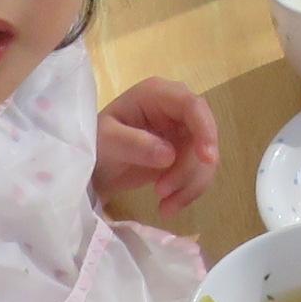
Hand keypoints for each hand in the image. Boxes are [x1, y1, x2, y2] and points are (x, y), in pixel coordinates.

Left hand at [95, 79, 219, 212]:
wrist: (94, 168)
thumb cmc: (96, 144)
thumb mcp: (107, 141)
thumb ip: (135, 144)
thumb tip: (170, 155)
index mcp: (157, 94)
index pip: (192, 105)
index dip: (205, 129)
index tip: (206, 159)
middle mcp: (176, 110)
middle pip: (203, 135)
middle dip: (189, 168)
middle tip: (162, 191)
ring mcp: (183, 132)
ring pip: (205, 159)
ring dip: (189, 185)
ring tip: (163, 206)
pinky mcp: (186, 154)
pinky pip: (199, 174)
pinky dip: (188, 192)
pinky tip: (168, 207)